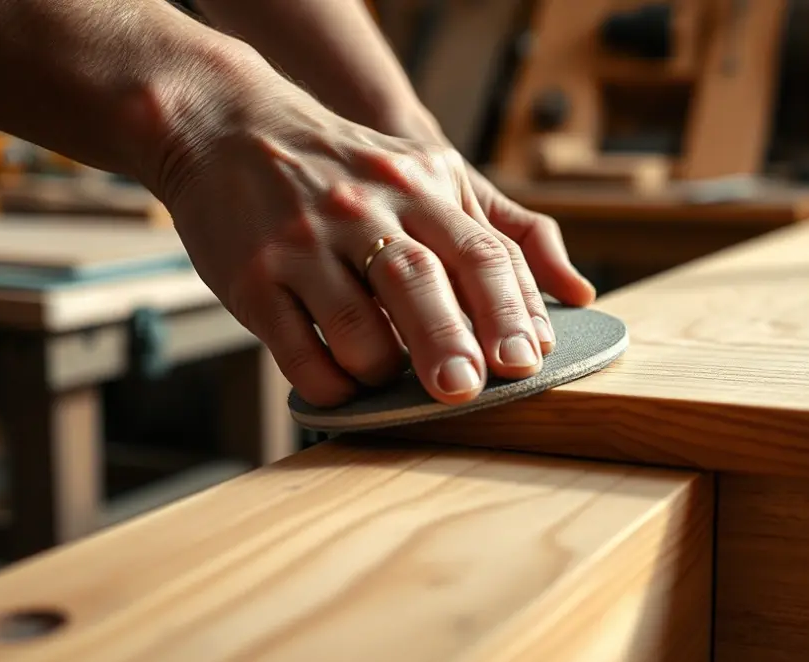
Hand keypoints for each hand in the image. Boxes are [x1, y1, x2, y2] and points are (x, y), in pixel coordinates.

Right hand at [161, 88, 579, 408]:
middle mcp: (364, 210)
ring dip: (383, 370)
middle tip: (469, 389)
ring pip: (358, 326)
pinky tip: (343, 386)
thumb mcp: (429, 175)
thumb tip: (579, 292)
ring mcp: (304, 243)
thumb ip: (502, 230)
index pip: (482, 252)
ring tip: (393, 381)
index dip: (512, 309)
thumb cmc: (350, 168)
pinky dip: (329, 383)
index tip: (530, 359)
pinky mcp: (252, 278)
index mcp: (419, 187)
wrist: (229, 126)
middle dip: (453, 343)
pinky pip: (298, 350)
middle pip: (422, 283)